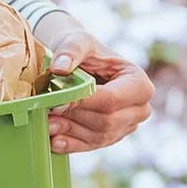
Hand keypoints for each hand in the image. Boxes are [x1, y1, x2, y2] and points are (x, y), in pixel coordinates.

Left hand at [37, 18, 153, 153]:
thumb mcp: (78, 41)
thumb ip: (70, 50)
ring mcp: (126, 126)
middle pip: (106, 121)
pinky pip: (91, 146)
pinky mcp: (111, 138)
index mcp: (139, 83)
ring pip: (98, 136)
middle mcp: (140, 109)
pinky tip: (54, 141)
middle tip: (47, 112)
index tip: (57, 102)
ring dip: (70, 132)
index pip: (112, 100)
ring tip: (46, 123)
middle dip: (75, 118)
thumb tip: (60, 67)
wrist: (80, 64)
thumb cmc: (84, 50)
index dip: (84, 103)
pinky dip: (71, 144)